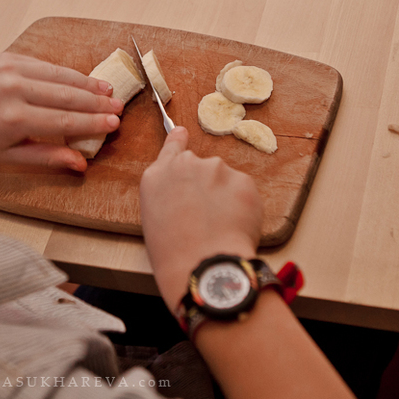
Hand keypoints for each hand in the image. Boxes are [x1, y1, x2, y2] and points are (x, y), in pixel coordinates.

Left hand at [0, 53, 122, 170]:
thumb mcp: (8, 156)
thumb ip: (46, 157)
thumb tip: (81, 163)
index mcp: (14, 118)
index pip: (64, 121)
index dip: (93, 123)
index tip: (113, 123)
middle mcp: (13, 90)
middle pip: (66, 96)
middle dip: (96, 102)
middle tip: (118, 106)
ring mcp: (10, 69)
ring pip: (59, 75)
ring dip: (86, 83)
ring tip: (107, 90)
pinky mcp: (8, 57)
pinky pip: (44, 64)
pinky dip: (64, 72)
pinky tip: (80, 79)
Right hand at [140, 127, 261, 311]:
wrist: (203, 264)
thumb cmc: (172, 253)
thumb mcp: (154, 217)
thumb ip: (167, 193)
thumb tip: (185, 192)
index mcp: (157, 175)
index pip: (172, 145)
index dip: (179, 140)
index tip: (183, 133)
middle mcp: (185, 164)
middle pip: (200, 166)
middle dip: (206, 184)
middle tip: (205, 215)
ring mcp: (216, 169)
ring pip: (224, 179)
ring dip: (225, 196)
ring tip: (219, 226)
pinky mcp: (243, 180)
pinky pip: (244, 191)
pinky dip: (243, 206)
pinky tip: (235, 226)